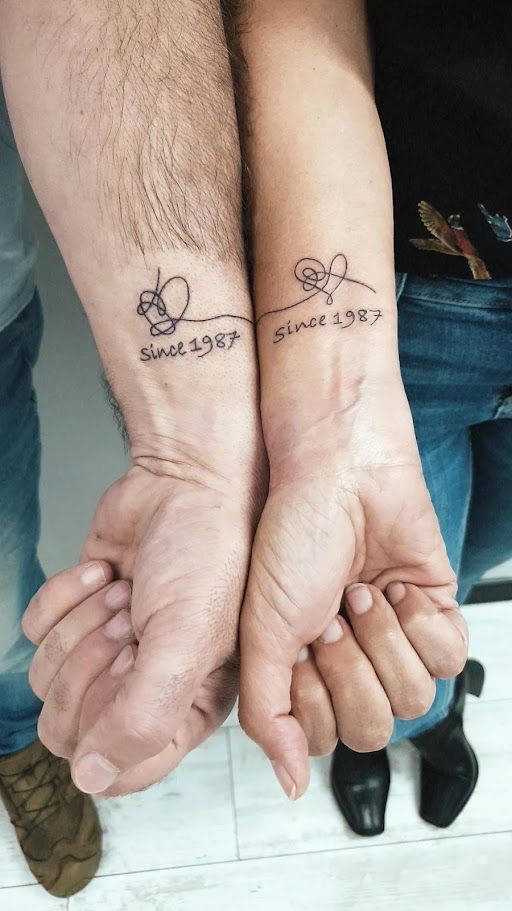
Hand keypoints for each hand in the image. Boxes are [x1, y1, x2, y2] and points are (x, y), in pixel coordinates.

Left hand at [24, 456, 261, 794]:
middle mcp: (147, 686)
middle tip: (128, 624)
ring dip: (80, 624)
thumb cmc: (210, 554)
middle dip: (92, 664)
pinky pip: (38, 629)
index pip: (120, 769)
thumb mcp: (187, 645)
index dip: (110, 726)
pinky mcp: (81, 610)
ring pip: (48, 676)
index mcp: (187, 708)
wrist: (188, 482)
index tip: (132, 674)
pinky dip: (64, 595)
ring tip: (123, 593)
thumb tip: (91, 778)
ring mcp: (110, 648)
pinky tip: (105, 573)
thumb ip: (142, 721)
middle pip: (70, 724)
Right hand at [239, 378, 467, 798]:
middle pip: (376, 728)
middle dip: (351, 670)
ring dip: (382, 640)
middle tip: (332, 617)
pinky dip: (419, 624)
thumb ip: (267, 715)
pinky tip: (394, 589)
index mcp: (307, 671)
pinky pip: (448, 660)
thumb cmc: (291, 537)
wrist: (337, 474)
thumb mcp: (260, 633)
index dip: (317, 698)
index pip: (328, 738)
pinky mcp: (435, 613)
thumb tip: (289, 781)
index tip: (300, 646)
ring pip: (414, 700)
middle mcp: (353, 661)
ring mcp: (395, 639)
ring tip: (361, 593)